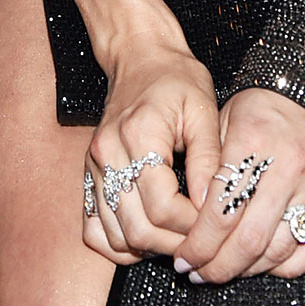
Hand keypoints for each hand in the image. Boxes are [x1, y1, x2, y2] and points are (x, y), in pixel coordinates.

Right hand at [83, 28, 222, 263]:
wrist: (139, 57)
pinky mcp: (89, 176)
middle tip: (201, 239)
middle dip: (176, 245)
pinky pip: (95, 230)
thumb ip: (208, 161)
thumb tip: (213, 209)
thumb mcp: (204, 110)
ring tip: (179, 237)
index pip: (164, 206)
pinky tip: (147, 236)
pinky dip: (120, 245)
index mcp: (139, 135)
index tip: (215, 223)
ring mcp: (94, 167)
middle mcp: (108, 153)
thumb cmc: (176, 80)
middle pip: (138, 229)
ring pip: (116, 237)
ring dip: (151, 249)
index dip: (193, 226)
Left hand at [172, 86, 304, 284]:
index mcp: (252, 144)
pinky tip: (262, 265)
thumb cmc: (257, 109)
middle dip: (217, 266)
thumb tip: (184, 221)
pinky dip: (286, 266)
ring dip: (246, 270)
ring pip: (278, 250)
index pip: (220, 212)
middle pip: (248, 240)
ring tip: (222, 272)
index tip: (182, 256)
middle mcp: (286, 169)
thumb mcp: (223, 122)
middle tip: (196, 273)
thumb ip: (207, 168)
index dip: (197, 243)